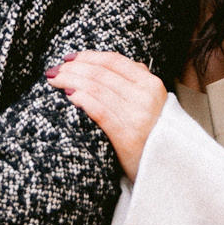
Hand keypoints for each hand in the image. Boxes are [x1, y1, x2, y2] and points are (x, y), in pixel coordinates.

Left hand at [49, 50, 167, 178]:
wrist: (169, 168)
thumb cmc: (154, 134)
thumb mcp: (154, 102)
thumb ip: (136, 81)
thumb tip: (106, 63)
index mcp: (151, 84)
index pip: (114, 61)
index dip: (88, 56)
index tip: (68, 58)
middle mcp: (145, 96)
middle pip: (101, 73)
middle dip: (72, 69)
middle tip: (54, 70)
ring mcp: (137, 116)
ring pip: (97, 89)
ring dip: (70, 81)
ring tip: (54, 81)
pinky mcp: (127, 136)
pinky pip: (100, 111)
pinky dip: (82, 99)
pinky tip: (69, 96)